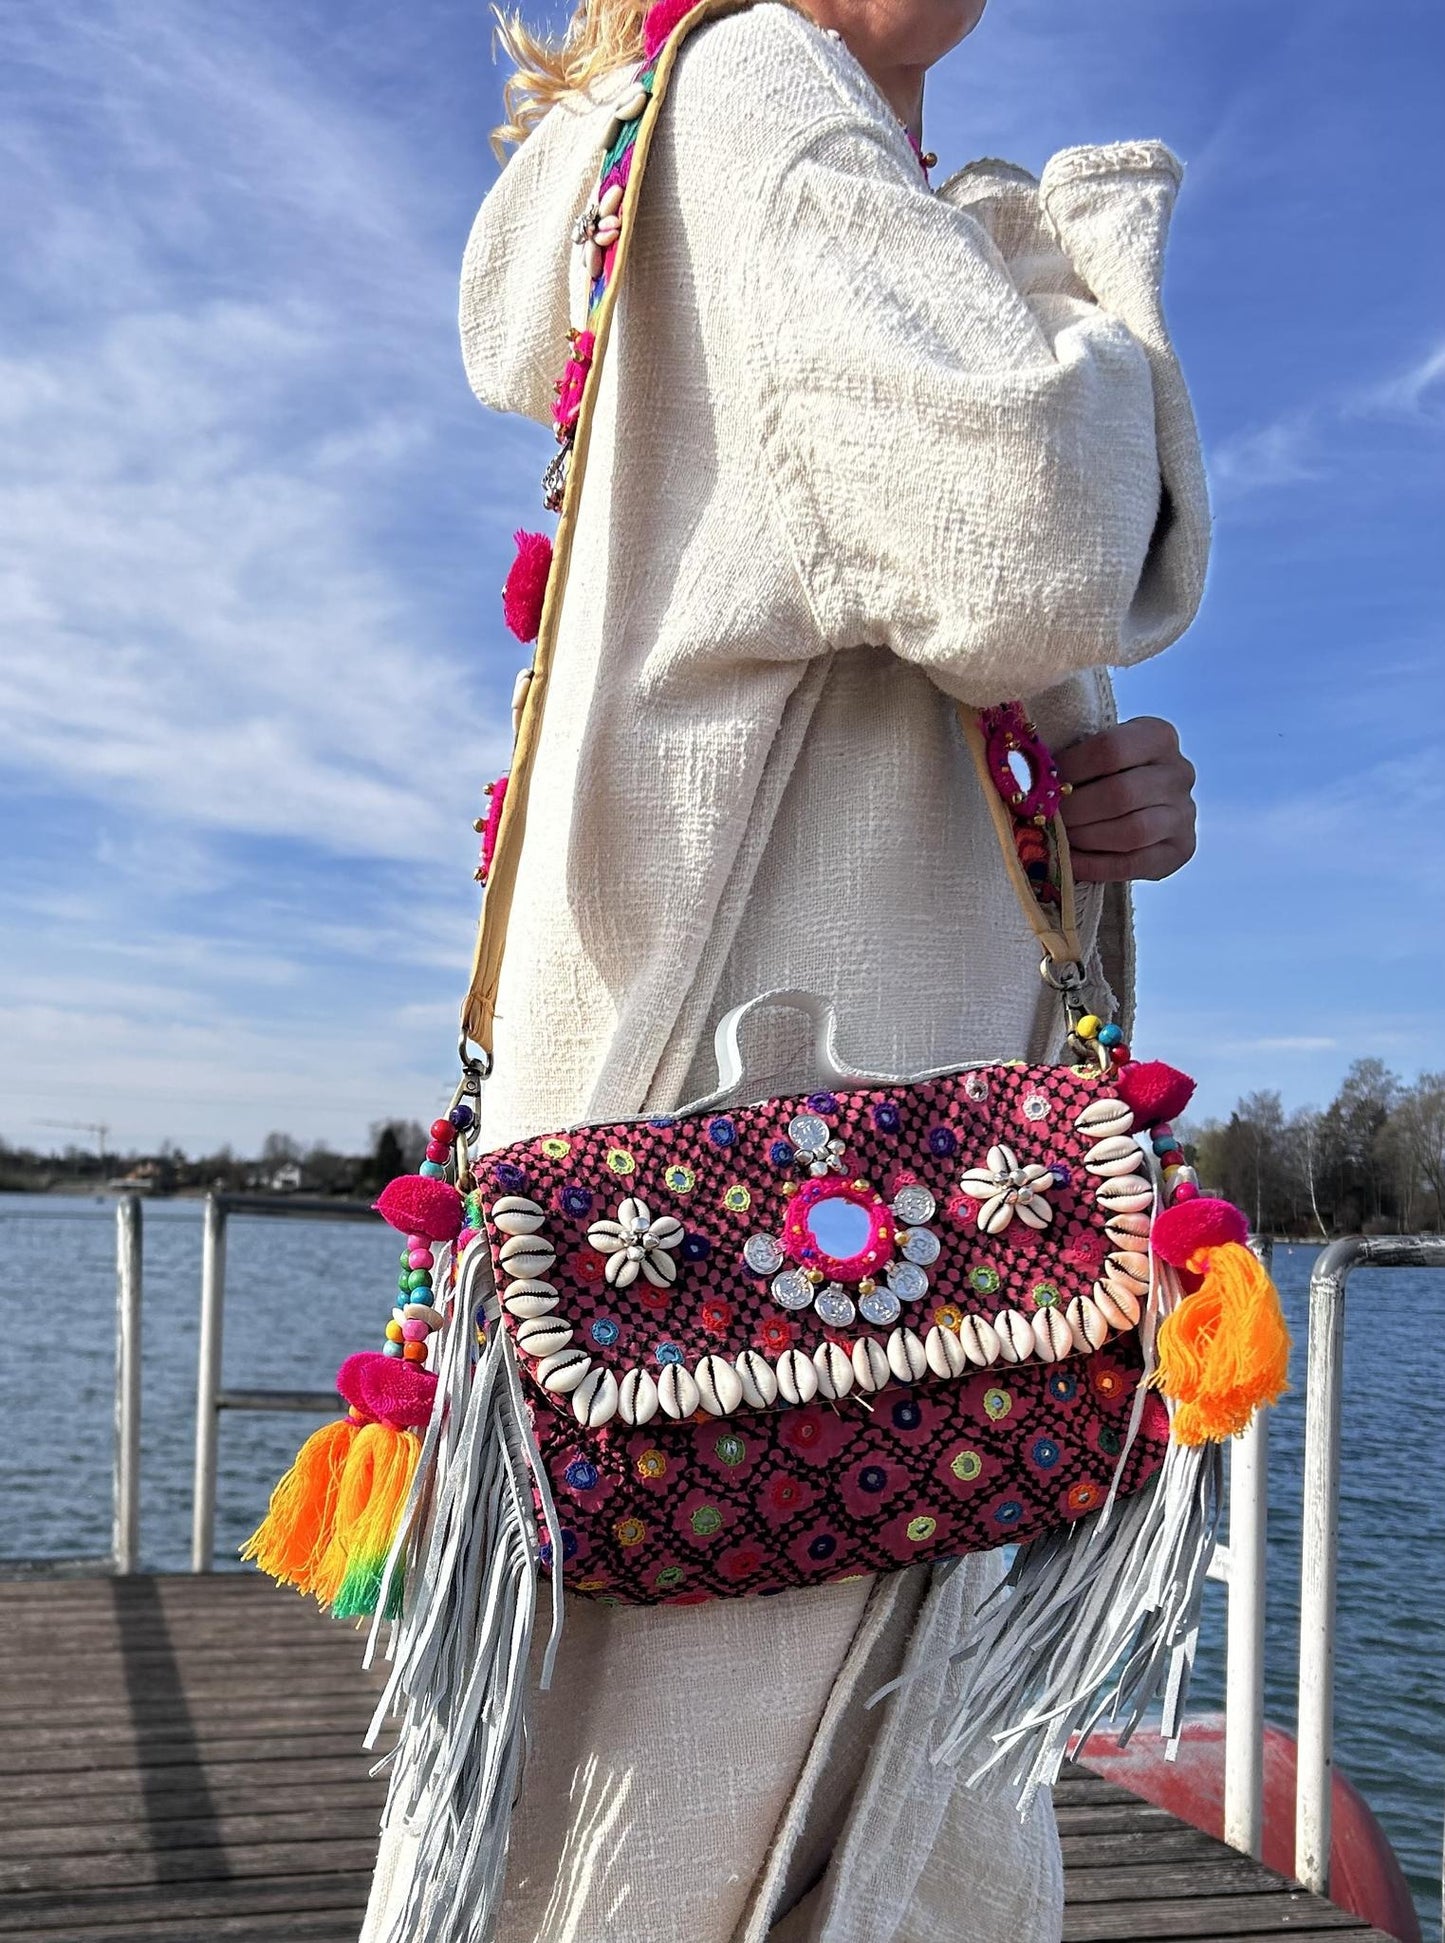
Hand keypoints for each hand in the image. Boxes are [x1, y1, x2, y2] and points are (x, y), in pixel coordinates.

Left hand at [1057, 716, 1195, 882]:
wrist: (1141, 803)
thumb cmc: (1105, 772)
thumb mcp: (1095, 753)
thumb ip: (1071, 760)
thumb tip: (1027, 777)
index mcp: (1158, 736)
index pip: (1111, 748)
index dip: (1070, 769)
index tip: (1041, 783)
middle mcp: (1179, 772)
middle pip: (1122, 794)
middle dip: (1075, 810)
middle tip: (1045, 818)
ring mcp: (1184, 813)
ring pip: (1133, 831)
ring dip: (1086, 838)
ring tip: (1058, 839)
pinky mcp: (1181, 849)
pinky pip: (1134, 863)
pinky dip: (1096, 866)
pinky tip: (1069, 862)